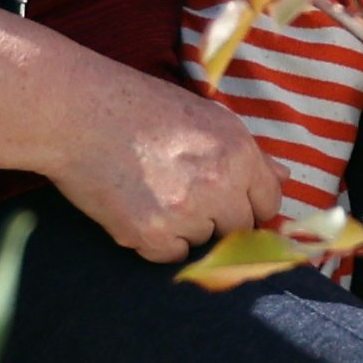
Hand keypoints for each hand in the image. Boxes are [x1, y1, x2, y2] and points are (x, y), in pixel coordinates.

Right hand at [0, 1, 285, 260]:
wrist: (76, 113)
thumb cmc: (138, 107)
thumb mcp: (203, 115)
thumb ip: (248, 152)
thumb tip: (285, 177)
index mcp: (237, 150)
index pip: (270, 203)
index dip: (251, 205)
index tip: (232, 204)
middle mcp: (219, 184)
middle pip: (241, 230)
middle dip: (220, 220)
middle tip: (185, 198)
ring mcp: (185, 213)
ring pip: (204, 242)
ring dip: (184, 228)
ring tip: (153, 192)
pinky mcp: (151, 235)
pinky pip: (171, 255)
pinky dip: (155, 240)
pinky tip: (136, 207)